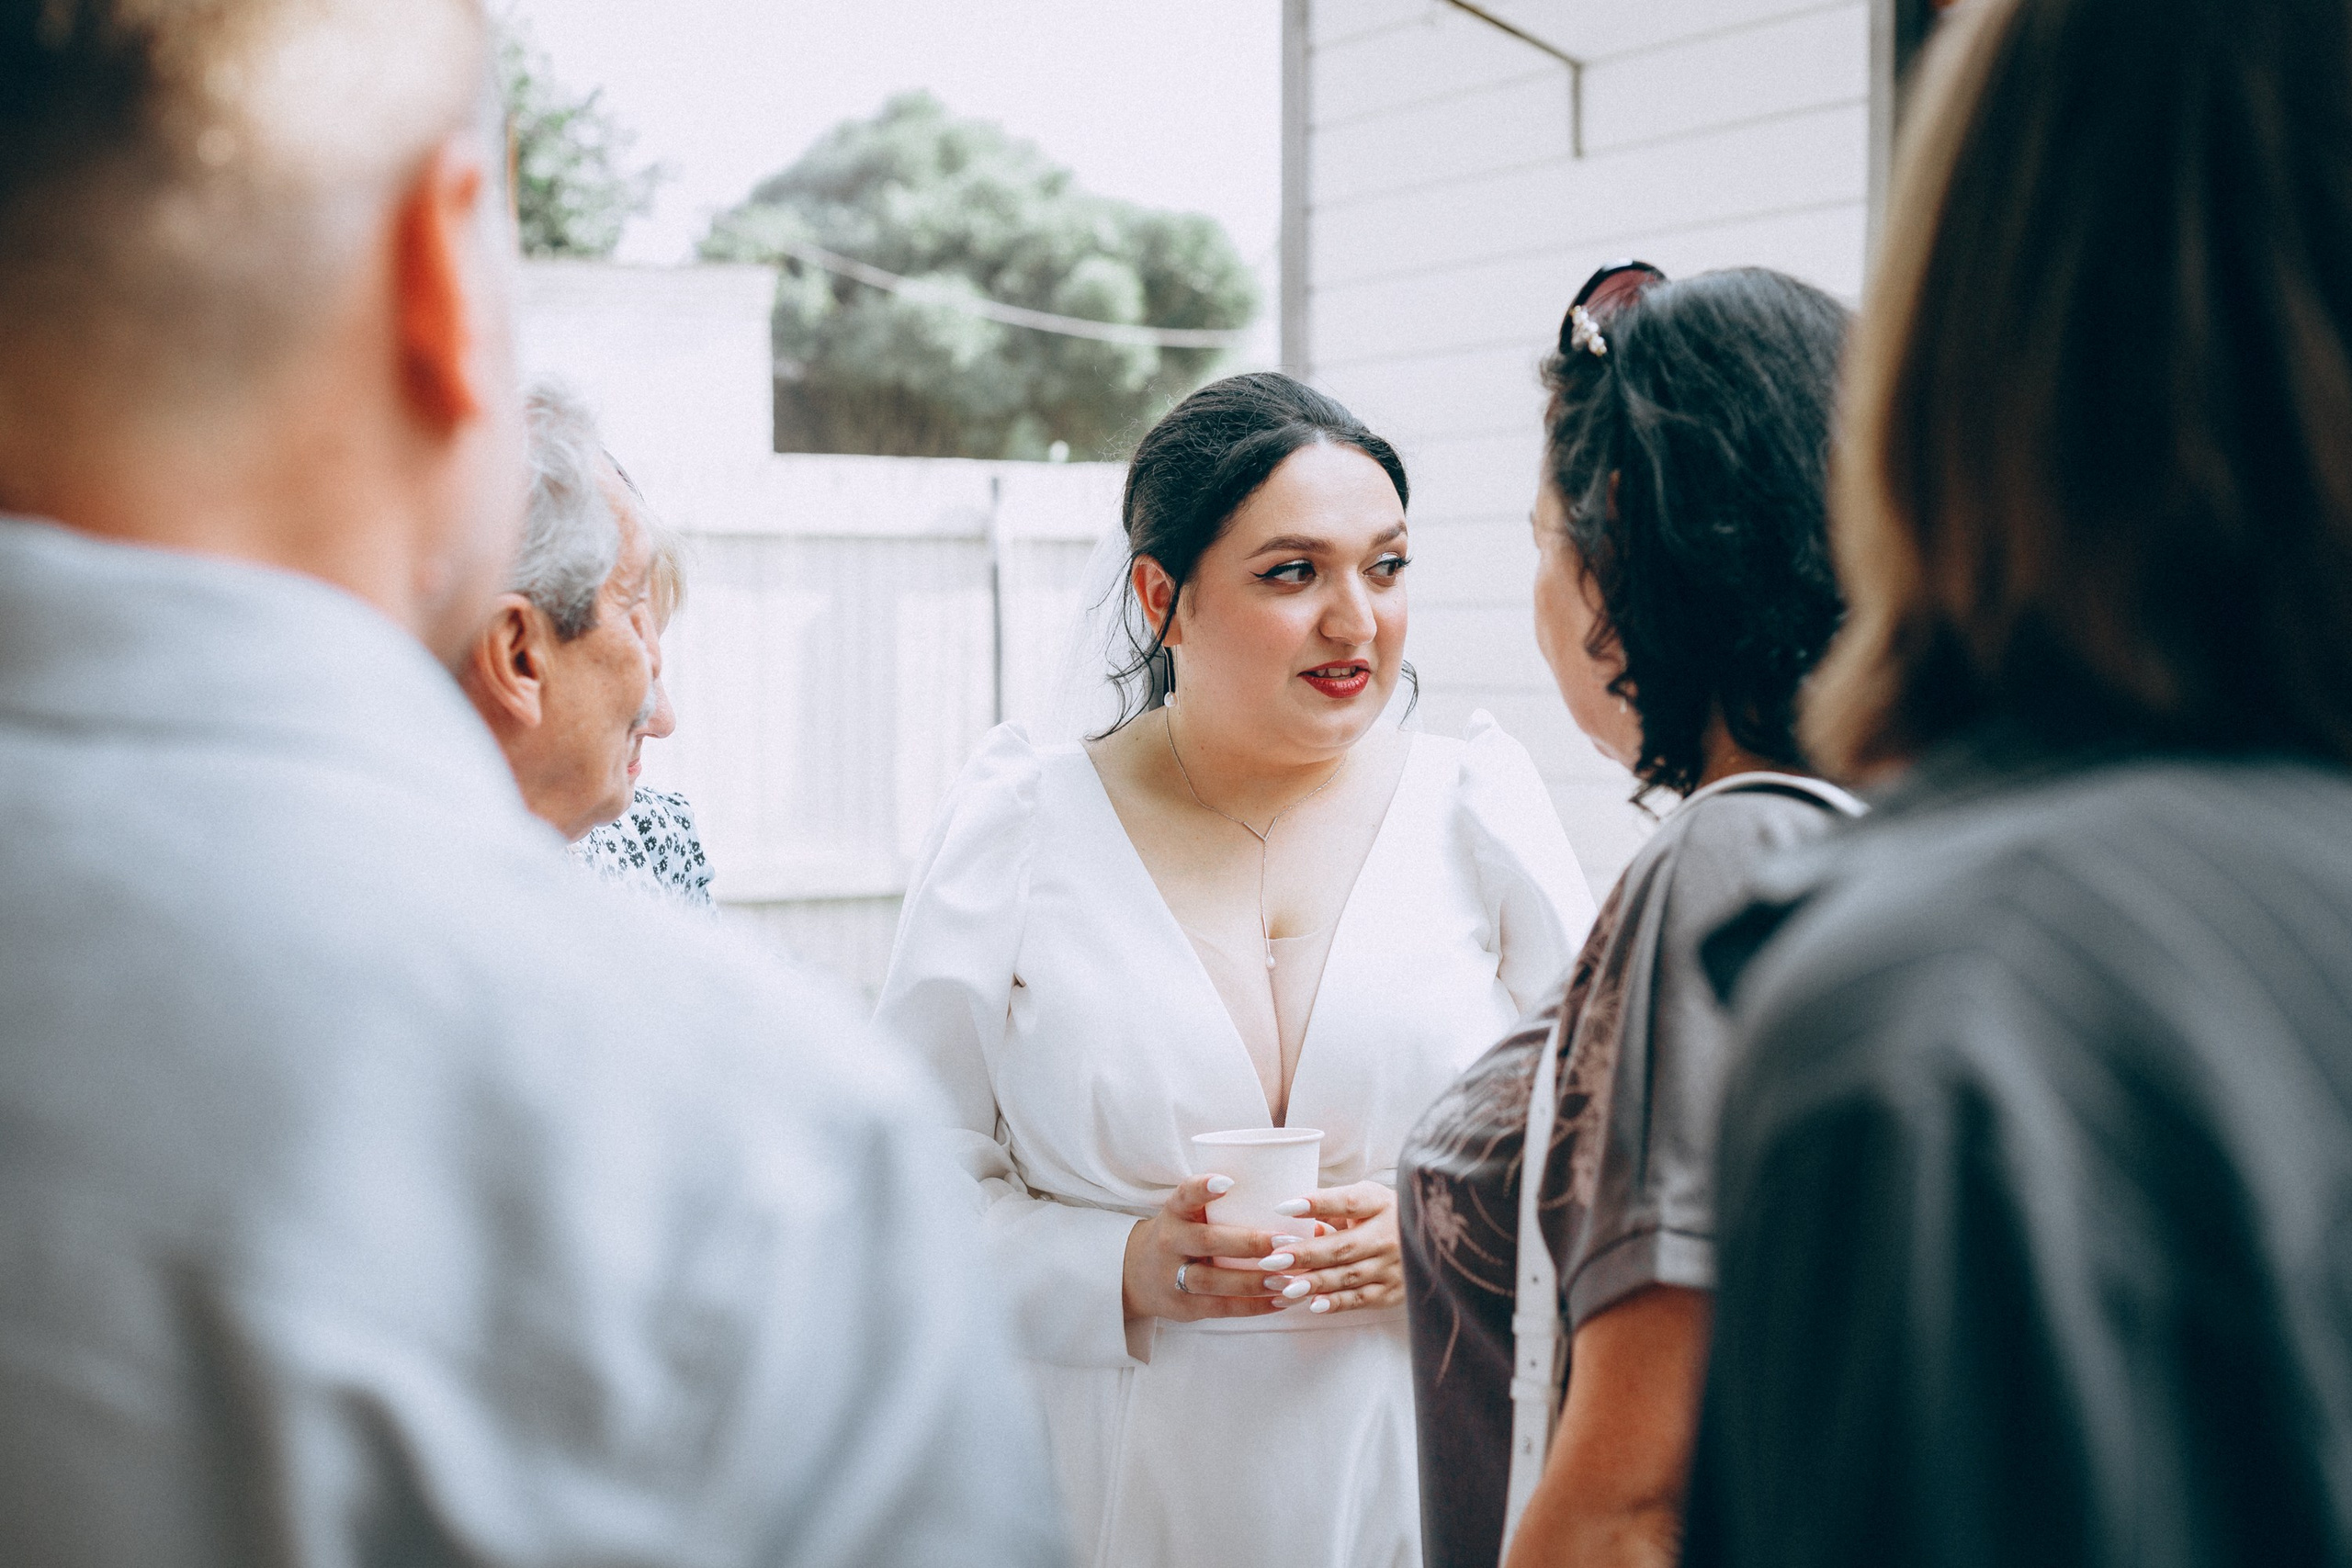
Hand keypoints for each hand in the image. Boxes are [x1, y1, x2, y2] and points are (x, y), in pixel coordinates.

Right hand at [1122, 1173, 1298, 1322]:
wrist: (1138, 1274)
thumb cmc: (1185, 1235)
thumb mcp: (1190, 1214)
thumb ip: (1228, 1208)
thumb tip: (1301, 1210)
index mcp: (1175, 1213)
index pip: (1184, 1195)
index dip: (1203, 1188)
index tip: (1227, 1181)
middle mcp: (1170, 1242)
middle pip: (1207, 1241)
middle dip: (1248, 1242)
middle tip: (1285, 1241)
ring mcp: (1173, 1277)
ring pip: (1214, 1281)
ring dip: (1253, 1281)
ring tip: (1287, 1279)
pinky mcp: (1184, 1306)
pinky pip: (1221, 1308)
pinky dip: (1253, 1306)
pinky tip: (1281, 1301)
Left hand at [1269, 1181, 1401, 1314]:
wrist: (1429, 1239)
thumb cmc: (1383, 1214)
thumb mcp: (1366, 1200)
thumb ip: (1334, 1210)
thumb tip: (1302, 1228)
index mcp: (1380, 1204)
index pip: (1347, 1202)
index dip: (1316, 1204)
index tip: (1283, 1208)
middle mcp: (1389, 1235)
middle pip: (1343, 1246)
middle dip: (1305, 1254)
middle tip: (1272, 1259)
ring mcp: (1393, 1265)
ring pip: (1348, 1276)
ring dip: (1314, 1282)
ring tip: (1284, 1285)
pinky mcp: (1393, 1291)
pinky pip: (1360, 1299)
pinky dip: (1336, 1302)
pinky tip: (1312, 1304)